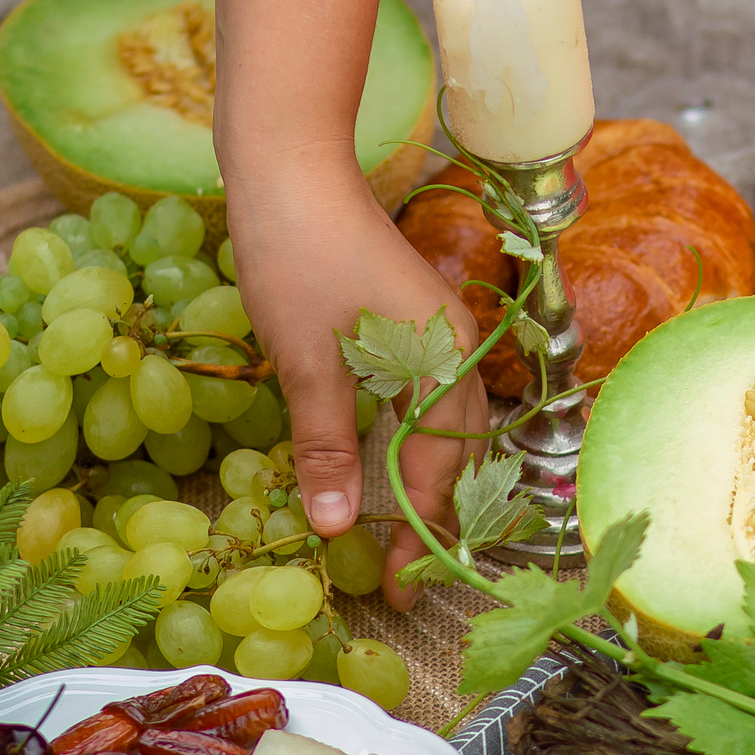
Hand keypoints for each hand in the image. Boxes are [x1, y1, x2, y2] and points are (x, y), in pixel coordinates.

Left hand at [230, 172, 487, 611]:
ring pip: (451, 425)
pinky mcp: (416, 318)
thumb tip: (335, 529)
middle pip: (462, 452)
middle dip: (436, 518)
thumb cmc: (297, 256)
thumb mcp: (305, 361)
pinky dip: (417, 439)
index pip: (440, 470)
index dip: (418, 535)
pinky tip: (389, 460)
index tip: (394, 588)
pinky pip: (433, 396)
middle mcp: (458, 347)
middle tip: (402, 575)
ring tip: (402, 532)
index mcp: (442, 360)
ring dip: (429, 480)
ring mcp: (441, 330)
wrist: (292, 165)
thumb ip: (327, 446)